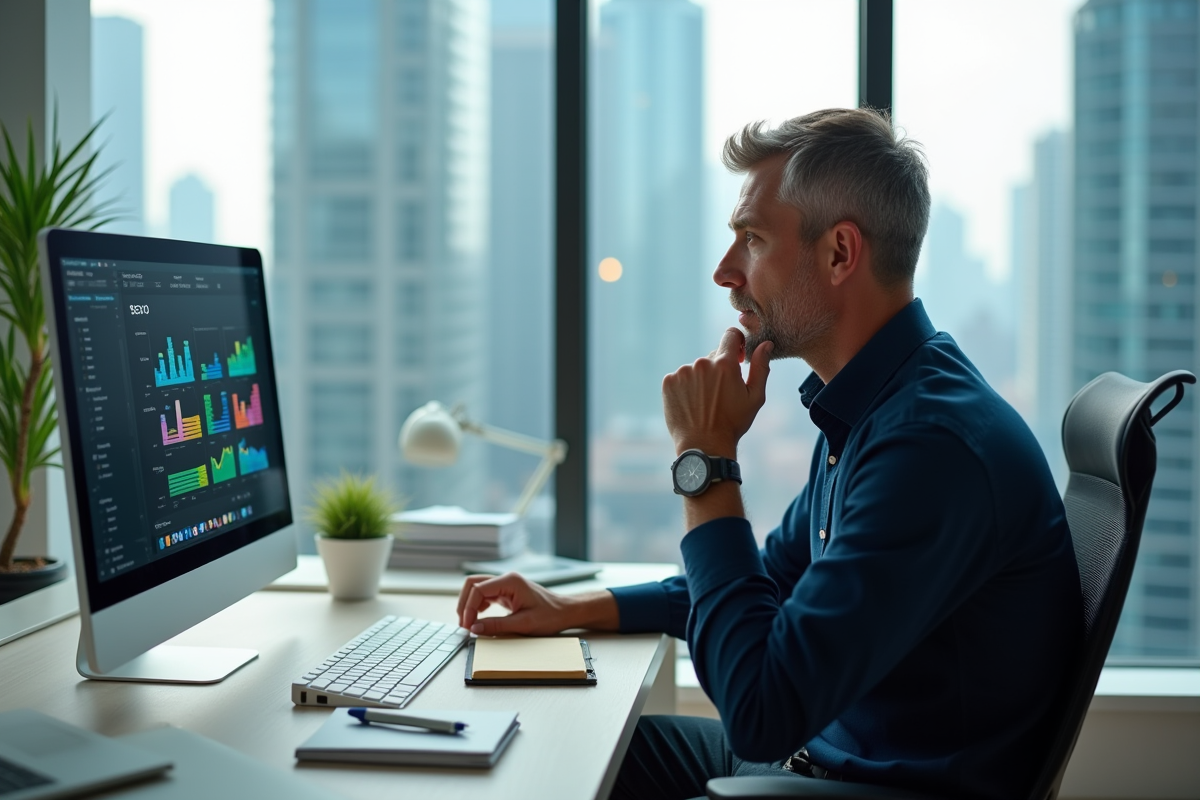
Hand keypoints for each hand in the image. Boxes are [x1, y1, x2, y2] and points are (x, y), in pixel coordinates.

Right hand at [456, 573, 618, 634]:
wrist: (565, 612)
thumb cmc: (550, 616)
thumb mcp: (523, 624)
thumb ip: (497, 626)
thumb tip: (474, 628)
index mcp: (510, 581)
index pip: (478, 589)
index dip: (468, 608)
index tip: (468, 626)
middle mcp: (506, 579)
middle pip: (473, 583)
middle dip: (464, 603)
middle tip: (464, 624)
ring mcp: (505, 584)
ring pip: (476, 587)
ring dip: (469, 604)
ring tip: (468, 623)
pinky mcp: (506, 591)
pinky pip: (484, 594)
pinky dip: (477, 605)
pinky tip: (477, 618)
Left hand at [662, 327, 771, 456]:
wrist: (703, 445)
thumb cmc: (733, 423)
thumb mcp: (755, 397)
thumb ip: (761, 367)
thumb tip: (766, 344)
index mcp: (725, 364)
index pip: (730, 335)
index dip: (737, 343)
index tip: (738, 357)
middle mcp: (702, 363)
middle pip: (713, 356)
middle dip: (719, 369)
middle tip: (721, 394)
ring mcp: (683, 372)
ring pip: (696, 369)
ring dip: (702, 379)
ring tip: (705, 403)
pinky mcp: (668, 382)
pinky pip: (680, 377)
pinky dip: (686, 387)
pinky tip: (692, 404)